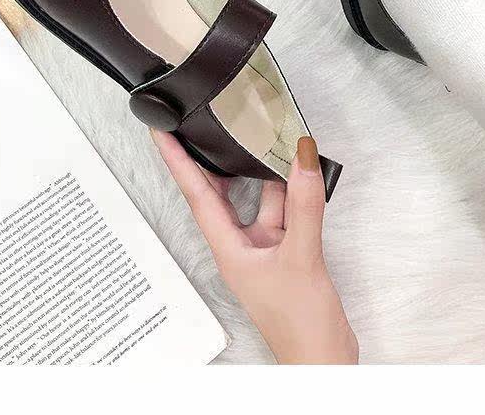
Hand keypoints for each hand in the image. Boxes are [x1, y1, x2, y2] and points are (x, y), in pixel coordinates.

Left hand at [154, 132, 357, 364]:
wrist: (323, 359)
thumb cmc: (300, 325)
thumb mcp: (301, 256)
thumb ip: (303, 205)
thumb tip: (301, 159)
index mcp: (229, 250)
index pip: (196, 195)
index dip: (176, 161)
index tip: (161, 133)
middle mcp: (241, 246)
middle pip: (220, 192)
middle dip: (212, 159)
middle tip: (203, 125)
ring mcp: (263, 249)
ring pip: (258, 199)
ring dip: (262, 173)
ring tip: (262, 138)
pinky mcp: (285, 253)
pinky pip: (283, 212)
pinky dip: (291, 192)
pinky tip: (299, 175)